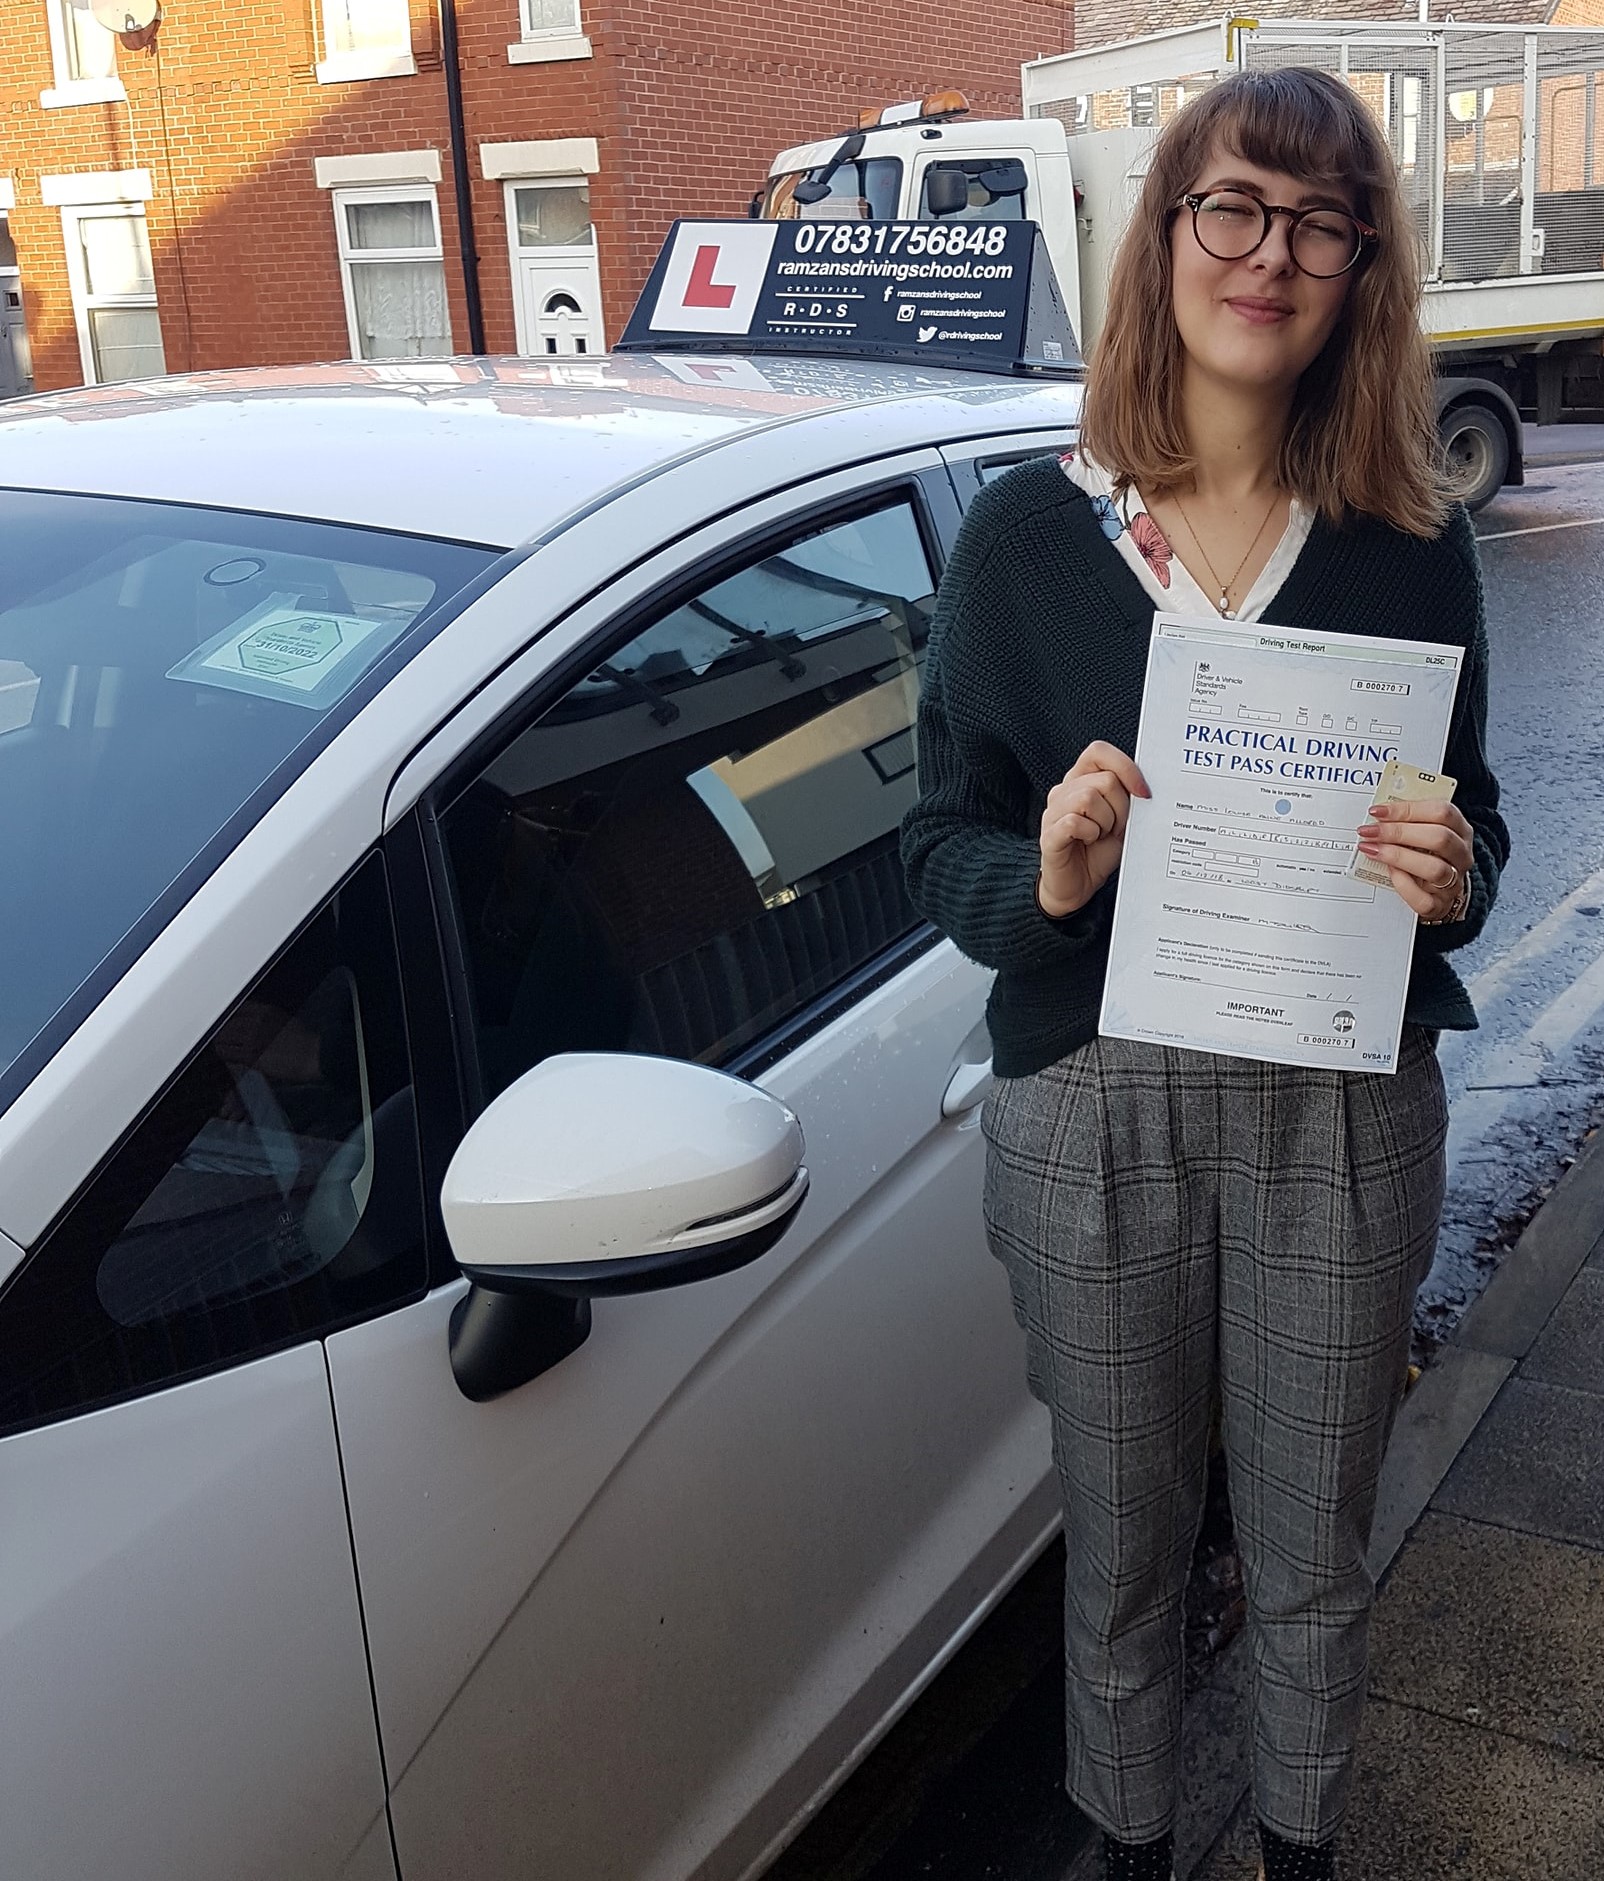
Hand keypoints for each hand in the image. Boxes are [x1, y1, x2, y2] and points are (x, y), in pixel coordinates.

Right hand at [1037, 741, 1149, 917]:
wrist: (1077, 885)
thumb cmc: (1098, 851)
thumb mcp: (1121, 820)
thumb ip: (1128, 799)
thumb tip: (1145, 788)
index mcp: (1081, 780)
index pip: (1099, 752)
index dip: (1125, 767)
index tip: (1143, 792)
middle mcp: (1064, 791)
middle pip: (1104, 780)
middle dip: (1120, 807)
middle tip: (1115, 827)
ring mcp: (1053, 812)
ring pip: (1088, 798)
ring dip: (1105, 822)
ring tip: (1100, 836)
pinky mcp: (1049, 834)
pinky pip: (1074, 822)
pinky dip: (1090, 834)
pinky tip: (1088, 842)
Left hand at [1357, 800, 1474, 921]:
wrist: (1438, 891)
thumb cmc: (1428, 855)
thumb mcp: (1424, 832)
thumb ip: (1407, 822)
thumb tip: (1378, 815)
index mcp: (1460, 830)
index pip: (1442, 812)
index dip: (1407, 809)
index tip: (1378, 811)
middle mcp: (1461, 855)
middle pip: (1439, 838)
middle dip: (1399, 832)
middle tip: (1370, 831)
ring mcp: (1454, 882)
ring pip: (1434, 868)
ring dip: (1398, 856)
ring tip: (1373, 850)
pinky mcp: (1439, 905)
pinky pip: (1423, 898)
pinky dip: (1403, 885)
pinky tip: (1388, 873)